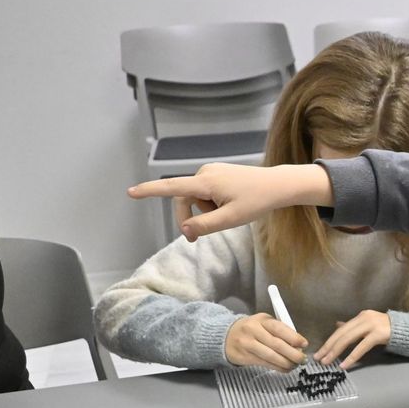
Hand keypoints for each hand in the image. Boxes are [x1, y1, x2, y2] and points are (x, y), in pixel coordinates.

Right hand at [127, 163, 331, 240]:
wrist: (277, 186)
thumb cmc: (257, 201)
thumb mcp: (231, 219)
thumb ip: (205, 225)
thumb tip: (184, 230)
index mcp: (205, 182)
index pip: (171, 188)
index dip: (150, 191)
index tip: (131, 192)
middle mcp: (204, 172)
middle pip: (184, 199)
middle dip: (191, 217)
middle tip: (200, 235)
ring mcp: (211, 171)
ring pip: (196, 197)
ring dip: (205, 210)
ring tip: (228, 213)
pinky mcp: (218, 173)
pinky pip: (205, 192)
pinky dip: (211, 203)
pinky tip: (230, 205)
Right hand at [225, 313, 307, 370]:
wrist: (225, 336)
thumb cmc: (250, 330)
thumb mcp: (263, 324)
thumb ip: (279, 331)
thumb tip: (298, 345)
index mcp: (261, 320)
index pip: (280, 328)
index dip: (294, 337)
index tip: (304, 344)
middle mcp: (253, 330)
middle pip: (277, 344)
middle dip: (293, 354)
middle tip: (302, 359)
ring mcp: (247, 344)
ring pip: (271, 356)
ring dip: (286, 363)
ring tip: (295, 365)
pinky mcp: (244, 356)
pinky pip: (265, 363)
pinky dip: (278, 367)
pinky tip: (285, 368)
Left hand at [314, 310, 391, 368]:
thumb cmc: (388, 330)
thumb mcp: (368, 325)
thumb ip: (354, 327)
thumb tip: (337, 326)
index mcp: (360, 316)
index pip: (340, 330)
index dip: (329, 341)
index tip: (319, 352)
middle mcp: (364, 318)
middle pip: (341, 334)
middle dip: (328, 347)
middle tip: (319, 359)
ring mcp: (371, 325)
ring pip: (348, 339)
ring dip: (335, 351)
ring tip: (327, 362)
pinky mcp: (378, 334)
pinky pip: (361, 347)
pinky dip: (351, 357)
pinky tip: (344, 365)